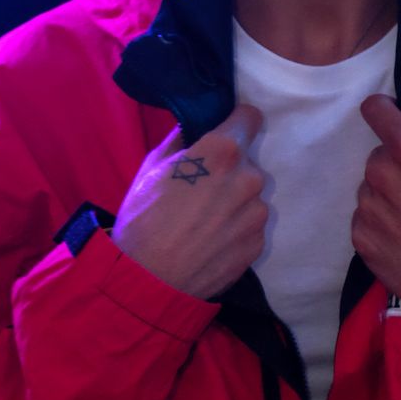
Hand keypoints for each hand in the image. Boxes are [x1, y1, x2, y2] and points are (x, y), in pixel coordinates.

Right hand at [112, 105, 267, 299]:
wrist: (148, 281)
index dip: (236, 124)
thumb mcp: (151, 167)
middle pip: (247, 162)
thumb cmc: (142, 219)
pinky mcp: (258, 244)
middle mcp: (249, 178)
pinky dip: (235, 229)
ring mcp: (257, 213)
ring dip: (234, 202)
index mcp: (223, 151)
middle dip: (229, 170)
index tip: (225, 135)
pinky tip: (211, 241)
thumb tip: (194, 128)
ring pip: (250, 196)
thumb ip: (181, 140)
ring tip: (204, 222)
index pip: (250, 118)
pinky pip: (250, 225)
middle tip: (201, 190)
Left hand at [351, 95, 400, 364]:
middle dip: (395, 167)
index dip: (383, 110)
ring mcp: (367, 209)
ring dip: (386, 198)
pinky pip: (365, 220)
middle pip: (378, 157)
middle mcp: (382, 175)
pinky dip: (379, 225)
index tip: (389, 116)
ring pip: (370, 190)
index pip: (376, 110)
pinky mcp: (360, 239)